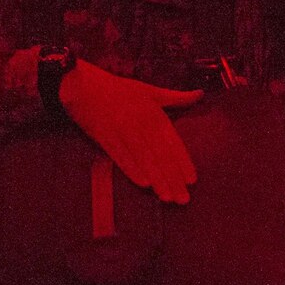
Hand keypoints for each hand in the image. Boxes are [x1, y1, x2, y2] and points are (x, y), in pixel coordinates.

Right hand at [56, 61, 203, 204]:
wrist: (83, 85)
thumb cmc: (119, 89)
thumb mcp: (150, 91)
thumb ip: (176, 97)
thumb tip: (200, 94)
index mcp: (154, 113)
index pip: (173, 142)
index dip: (183, 162)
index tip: (192, 180)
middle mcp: (141, 122)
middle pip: (161, 155)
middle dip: (173, 179)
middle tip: (183, 199)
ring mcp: (122, 130)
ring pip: (143, 159)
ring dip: (156, 179)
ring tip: (167, 198)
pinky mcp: (104, 136)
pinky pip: (120, 156)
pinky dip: (132, 169)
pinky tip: (143, 184)